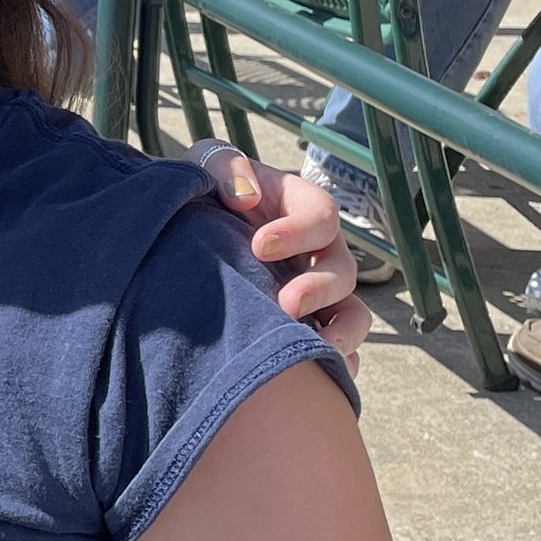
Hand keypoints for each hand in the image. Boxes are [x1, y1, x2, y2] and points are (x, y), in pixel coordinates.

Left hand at [189, 145, 369, 360]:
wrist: (187, 235)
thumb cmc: (205, 193)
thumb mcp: (207, 166)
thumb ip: (224, 167)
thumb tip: (246, 195)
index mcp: (302, 209)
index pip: (322, 217)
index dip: (298, 232)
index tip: (259, 245)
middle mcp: (320, 253)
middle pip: (342, 271)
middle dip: (318, 289)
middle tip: (286, 304)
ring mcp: (319, 293)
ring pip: (353, 315)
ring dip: (341, 333)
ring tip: (313, 347)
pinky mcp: (309, 326)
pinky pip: (340, 350)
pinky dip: (336, 363)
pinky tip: (316, 374)